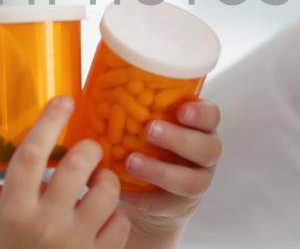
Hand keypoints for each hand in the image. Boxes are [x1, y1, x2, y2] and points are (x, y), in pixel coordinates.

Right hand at [0, 97, 132, 248]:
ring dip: (105, 177)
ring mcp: (76, 244)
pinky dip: (114, 212)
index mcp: (12, 210)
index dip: (49, 123)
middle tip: (86, 147)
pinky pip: (121, 220)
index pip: (31, 156)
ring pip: (107, 191)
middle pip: (78, 167)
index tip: (65, 100)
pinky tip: (99, 212)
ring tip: (94, 180)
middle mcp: (45, 227)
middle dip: (89, 147)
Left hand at [119, 100, 223, 248]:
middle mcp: (203, 154)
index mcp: (197, 127)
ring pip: (193, 180)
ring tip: (131, 162)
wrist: (145, 189)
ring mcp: (196, 181)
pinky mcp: (180, 205)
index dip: (201, 113)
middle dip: (179, 138)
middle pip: (208, 147)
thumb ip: (128, 109)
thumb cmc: (142, 144)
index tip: (181, 109)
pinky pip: (170, 204)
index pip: (211, 116)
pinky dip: (148, 199)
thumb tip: (88, 94)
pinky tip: (127, 191)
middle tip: (149, 130)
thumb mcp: (140, 123)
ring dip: (162, 171)